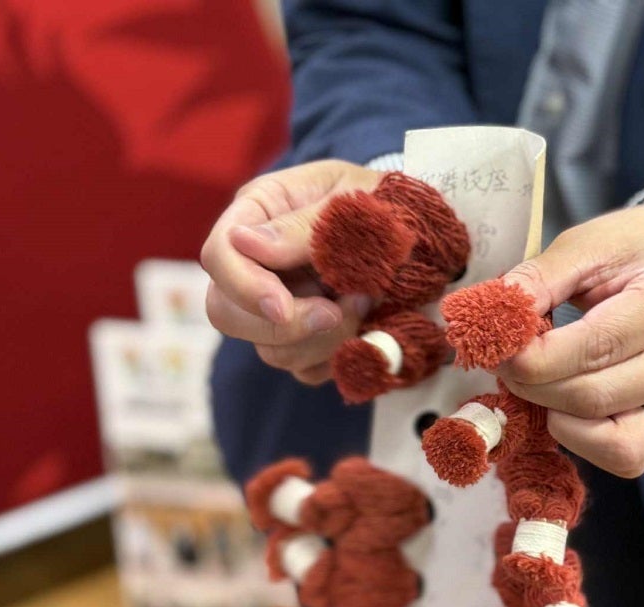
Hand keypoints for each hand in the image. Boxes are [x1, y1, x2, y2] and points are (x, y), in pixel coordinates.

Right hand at [200, 160, 381, 384]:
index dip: (244, 287)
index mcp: (260, 213)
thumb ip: (305, 225)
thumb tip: (245, 243)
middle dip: (284, 325)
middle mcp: (260, 264)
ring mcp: (282, 306)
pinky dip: (337, 358)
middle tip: (338, 313)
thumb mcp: (354, 198)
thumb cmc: (387, 200)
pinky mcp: (308, 340)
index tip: (284, 306)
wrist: (424, 231)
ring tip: (367, 303)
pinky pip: (305, 370)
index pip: (219, 255)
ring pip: (270, 350)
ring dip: (323, 340)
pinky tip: (366, 329)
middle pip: (227, 313)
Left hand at [499, 204, 643, 477]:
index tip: (497, 347)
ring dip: (558, 419)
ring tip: (540, 383)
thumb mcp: (587, 242)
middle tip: (506, 364)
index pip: (595, 347)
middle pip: (595, 398)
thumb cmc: (636, 249)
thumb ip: (538, 279)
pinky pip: (629, 457)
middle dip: (535, 387)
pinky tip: (566, 407)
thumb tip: (493, 317)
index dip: (534, 358)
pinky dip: (586, 441)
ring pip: (614, 441)